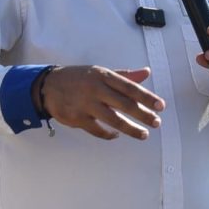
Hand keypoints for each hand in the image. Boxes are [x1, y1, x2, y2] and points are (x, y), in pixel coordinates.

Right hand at [44, 67, 163, 139]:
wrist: (48, 86)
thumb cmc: (79, 78)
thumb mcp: (100, 72)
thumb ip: (124, 75)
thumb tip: (146, 73)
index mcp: (103, 76)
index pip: (130, 87)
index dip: (146, 97)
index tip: (160, 106)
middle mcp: (96, 89)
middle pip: (124, 104)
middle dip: (143, 115)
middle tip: (156, 122)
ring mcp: (86, 104)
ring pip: (113, 120)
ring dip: (130, 129)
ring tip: (143, 135)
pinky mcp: (77, 118)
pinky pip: (97, 130)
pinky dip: (109, 134)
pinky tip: (117, 135)